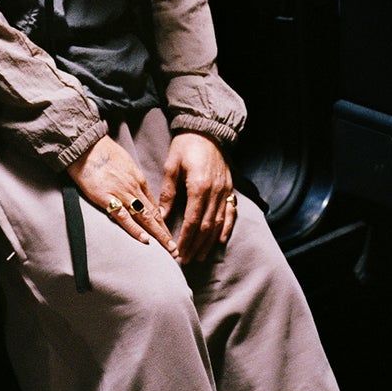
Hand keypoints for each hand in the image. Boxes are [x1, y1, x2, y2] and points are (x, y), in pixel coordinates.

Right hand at [67, 135, 178, 253]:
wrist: (85, 145)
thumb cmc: (103, 152)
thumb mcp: (125, 163)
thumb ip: (133, 179)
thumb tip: (138, 193)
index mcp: (139, 180)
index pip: (154, 206)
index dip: (163, 223)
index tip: (170, 236)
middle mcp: (134, 188)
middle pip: (153, 215)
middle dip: (166, 233)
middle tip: (176, 250)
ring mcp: (121, 193)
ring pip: (144, 217)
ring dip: (157, 234)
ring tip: (168, 249)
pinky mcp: (106, 198)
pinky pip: (123, 217)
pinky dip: (134, 229)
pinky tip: (144, 239)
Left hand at [158, 132, 236, 264]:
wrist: (207, 130)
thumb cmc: (186, 146)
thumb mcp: (171, 166)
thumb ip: (168, 193)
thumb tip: (161, 217)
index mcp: (199, 186)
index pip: (192, 221)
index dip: (185, 240)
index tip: (178, 253)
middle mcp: (215, 192)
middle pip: (206, 227)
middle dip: (195, 245)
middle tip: (186, 260)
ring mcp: (225, 191)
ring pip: (218, 223)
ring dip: (209, 242)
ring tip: (199, 256)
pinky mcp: (230, 188)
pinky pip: (230, 213)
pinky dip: (226, 228)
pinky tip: (220, 240)